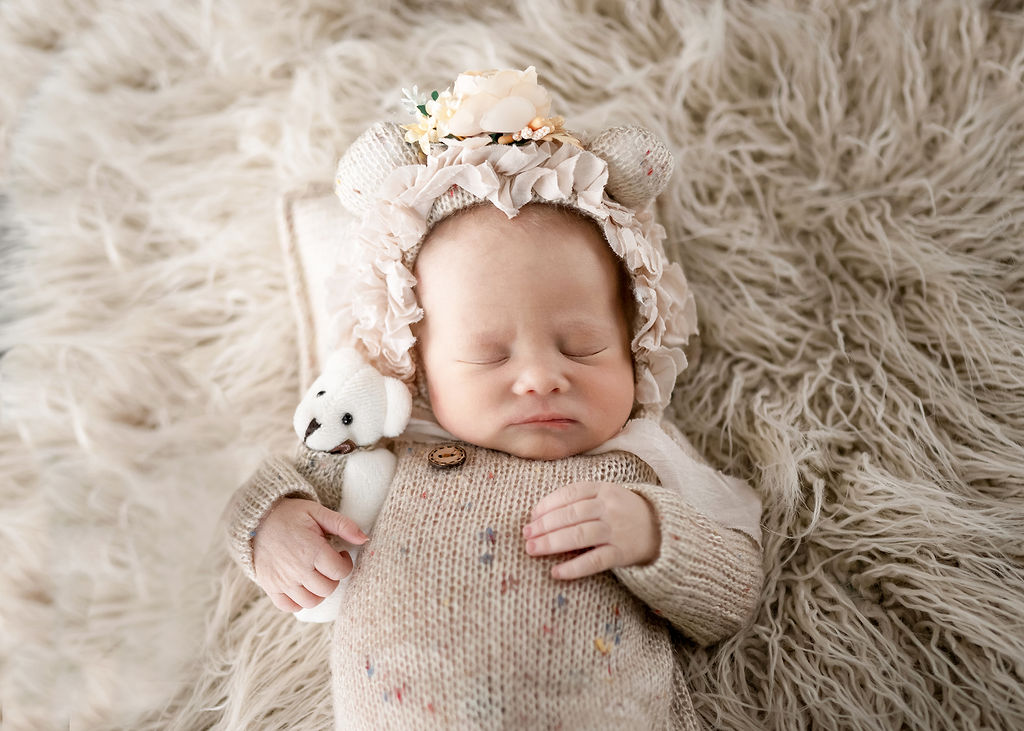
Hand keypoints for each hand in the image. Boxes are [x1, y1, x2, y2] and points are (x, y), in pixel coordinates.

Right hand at [252, 498, 367, 612]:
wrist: (256, 519)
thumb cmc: (290, 515)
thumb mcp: (318, 512)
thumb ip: (343, 525)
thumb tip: (365, 539)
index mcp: (311, 550)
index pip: (340, 571)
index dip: (345, 563)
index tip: (340, 553)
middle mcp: (296, 569)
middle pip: (328, 589)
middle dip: (333, 577)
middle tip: (327, 563)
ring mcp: (282, 581)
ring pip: (311, 601)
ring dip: (319, 591)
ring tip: (316, 574)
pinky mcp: (270, 587)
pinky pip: (290, 607)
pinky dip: (299, 601)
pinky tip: (302, 585)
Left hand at [522, 482, 659, 579]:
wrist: (663, 529)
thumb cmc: (623, 512)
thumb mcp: (605, 496)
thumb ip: (578, 501)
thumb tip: (539, 515)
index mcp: (604, 489)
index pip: (570, 493)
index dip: (548, 505)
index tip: (531, 516)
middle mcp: (610, 507)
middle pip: (571, 515)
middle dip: (544, 525)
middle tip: (526, 536)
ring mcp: (617, 530)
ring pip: (579, 535)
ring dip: (552, 543)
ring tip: (532, 550)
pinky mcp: (622, 553)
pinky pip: (595, 561)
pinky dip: (574, 567)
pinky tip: (556, 572)